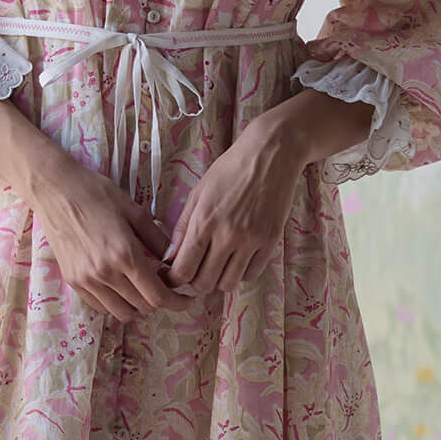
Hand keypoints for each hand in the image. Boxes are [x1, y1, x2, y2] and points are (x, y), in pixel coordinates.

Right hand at [0, 99, 173, 322]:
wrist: (54, 189)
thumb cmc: (96, 193)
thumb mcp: (134, 210)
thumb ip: (157, 239)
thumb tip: (175, 259)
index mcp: (125, 254)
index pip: (158, 296)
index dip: (177, 302)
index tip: (186, 300)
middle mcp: (105, 273)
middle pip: (142, 307)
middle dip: (160, 302)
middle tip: (165, 287)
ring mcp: (86, 280)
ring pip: (121, 313)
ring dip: (138, 306)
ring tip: (142, 289)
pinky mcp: (72, 280)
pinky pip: (100, 306)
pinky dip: (116, 303)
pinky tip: (121, 287)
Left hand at [161, 89, 367, 297]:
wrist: (270, 155)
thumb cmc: (229, 170)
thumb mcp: (198, 193)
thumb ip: (182, 228)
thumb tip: (170, 258)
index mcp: (203, 222)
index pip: (182, 271)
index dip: (174, 280)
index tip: (175, 277)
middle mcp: (227, 235)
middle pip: (204, 283)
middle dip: (196, 282)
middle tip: (197, 271)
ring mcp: (251, 241)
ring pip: (228, 284)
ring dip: (219, 281)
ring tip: (217, 267)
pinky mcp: (270, 242)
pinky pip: (251, 275)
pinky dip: (241, 273)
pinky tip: (237, 260)